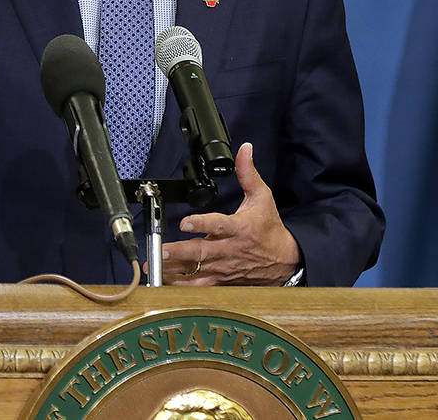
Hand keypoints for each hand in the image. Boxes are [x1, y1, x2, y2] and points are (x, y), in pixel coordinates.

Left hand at [159, 142, 301, 285]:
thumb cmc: (269, 228)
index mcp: (239, 228)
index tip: (185, 222)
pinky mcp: (221, 280)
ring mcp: (224, 267)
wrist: (284, 260)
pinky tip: (164, 284)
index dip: (202, 223)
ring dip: (174, 270)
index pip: (218, 225)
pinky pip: (199, 286)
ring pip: (196, 271)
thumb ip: (248, 173)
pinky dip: (181, 287)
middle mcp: (229, 250)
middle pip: (201, 252)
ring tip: (154, 268)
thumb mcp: (263, 197)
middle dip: (179, 252)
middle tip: (161, 250)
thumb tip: (244, 150)